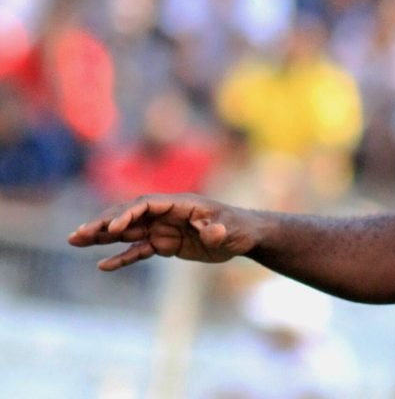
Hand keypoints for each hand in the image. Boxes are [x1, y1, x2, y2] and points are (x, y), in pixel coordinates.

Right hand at [67, 194, 259, 270]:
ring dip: (103, 236)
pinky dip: (122, 257)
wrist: (243, 236)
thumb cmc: (238, 228)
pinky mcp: (165, 244)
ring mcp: (163, 228)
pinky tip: (103, 266)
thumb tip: (212, 232)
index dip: (128, 214)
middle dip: (103, 223)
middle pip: (129, 215)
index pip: (146, 205)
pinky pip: (138, 249)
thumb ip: (218, 231)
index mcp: (180, 204)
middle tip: (78, 234)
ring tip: (75, 240)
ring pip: (127, 231)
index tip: (112, 229)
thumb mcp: (230, 230)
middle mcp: (167, 214)